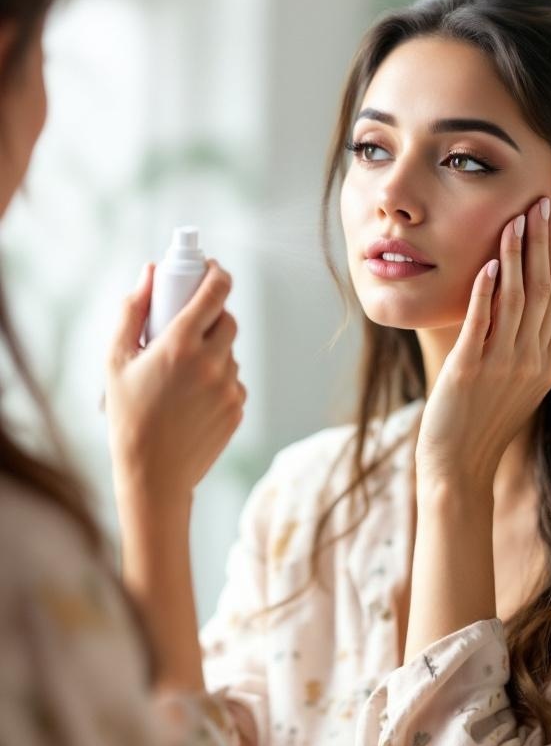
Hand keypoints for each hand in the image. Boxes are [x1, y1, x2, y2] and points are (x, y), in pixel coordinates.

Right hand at [105, 259, 245, 505]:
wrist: (153, 477)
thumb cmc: (127, 416)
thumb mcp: (116, 360)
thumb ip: (132, 310)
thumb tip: (150, 272)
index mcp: (181, 344)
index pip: (216, 291)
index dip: (215, 273)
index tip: (208, 269)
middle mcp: (212, 362)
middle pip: (228, 318)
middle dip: (212, 314)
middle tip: (188, 323)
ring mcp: (229, 387)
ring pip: (230, 351)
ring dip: (213, 350)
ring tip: (181, 373)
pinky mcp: (238, 408)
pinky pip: (233, 380)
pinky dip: (217, 379)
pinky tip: (191, 397)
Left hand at [415, 197, 550, 489]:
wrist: (459, 466)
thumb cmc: (482, 421)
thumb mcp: (517, 383)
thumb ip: (525, 345)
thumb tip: (520, 302)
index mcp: (548, 363)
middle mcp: (534, 362)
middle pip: (546, 291)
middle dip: (543, 244)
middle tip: (541, 205)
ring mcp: (504, 366)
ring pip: (519, 301)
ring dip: (518, 257)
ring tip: (515, 221)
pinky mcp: (471, 371)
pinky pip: (483, 324)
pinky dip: (487, 292)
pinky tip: (489, 266)